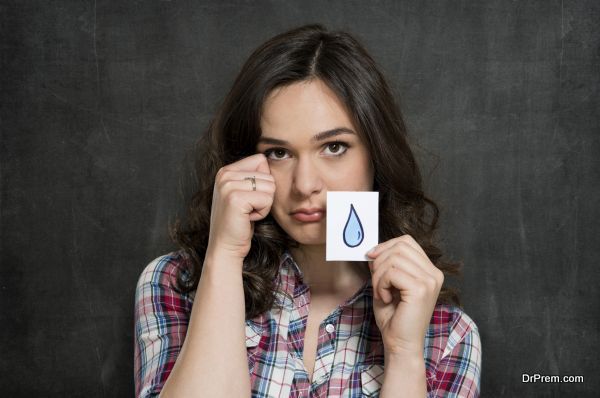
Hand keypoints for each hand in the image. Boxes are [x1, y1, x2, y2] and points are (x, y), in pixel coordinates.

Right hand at [206, 153, 275, 260]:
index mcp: (226, 170)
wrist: (225, 247)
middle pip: (268, 174)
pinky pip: (267, 199)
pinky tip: (248, 218)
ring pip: (270, 187)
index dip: (263, 181)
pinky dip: (262, 212)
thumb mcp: (243, 193)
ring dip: (264, 205)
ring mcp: (228, 185)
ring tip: (247, 213)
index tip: (249, 198)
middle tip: (248, 209)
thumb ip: (253, 176)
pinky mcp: (236, 199)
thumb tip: (273, 160)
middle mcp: (225, 174)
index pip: (261, 160)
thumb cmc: (239, 222)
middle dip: (264, 195)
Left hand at [367, 235, 443, 357]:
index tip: (371, 258)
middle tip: (376, 282)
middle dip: (380, 261)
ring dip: (379, 275)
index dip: (385, 246)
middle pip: (400, 246)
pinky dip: (381, 284)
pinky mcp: (421, 289)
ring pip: (394, 258)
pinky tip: (385, 298)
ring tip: (381, 292)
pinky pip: (392, 272)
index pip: (406, 241)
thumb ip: (384, 265)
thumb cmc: (394, 317)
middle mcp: (434, 274)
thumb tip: (373, 249)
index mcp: (429, 270)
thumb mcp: (387, 284)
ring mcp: (430, 281)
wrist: (400, 344)